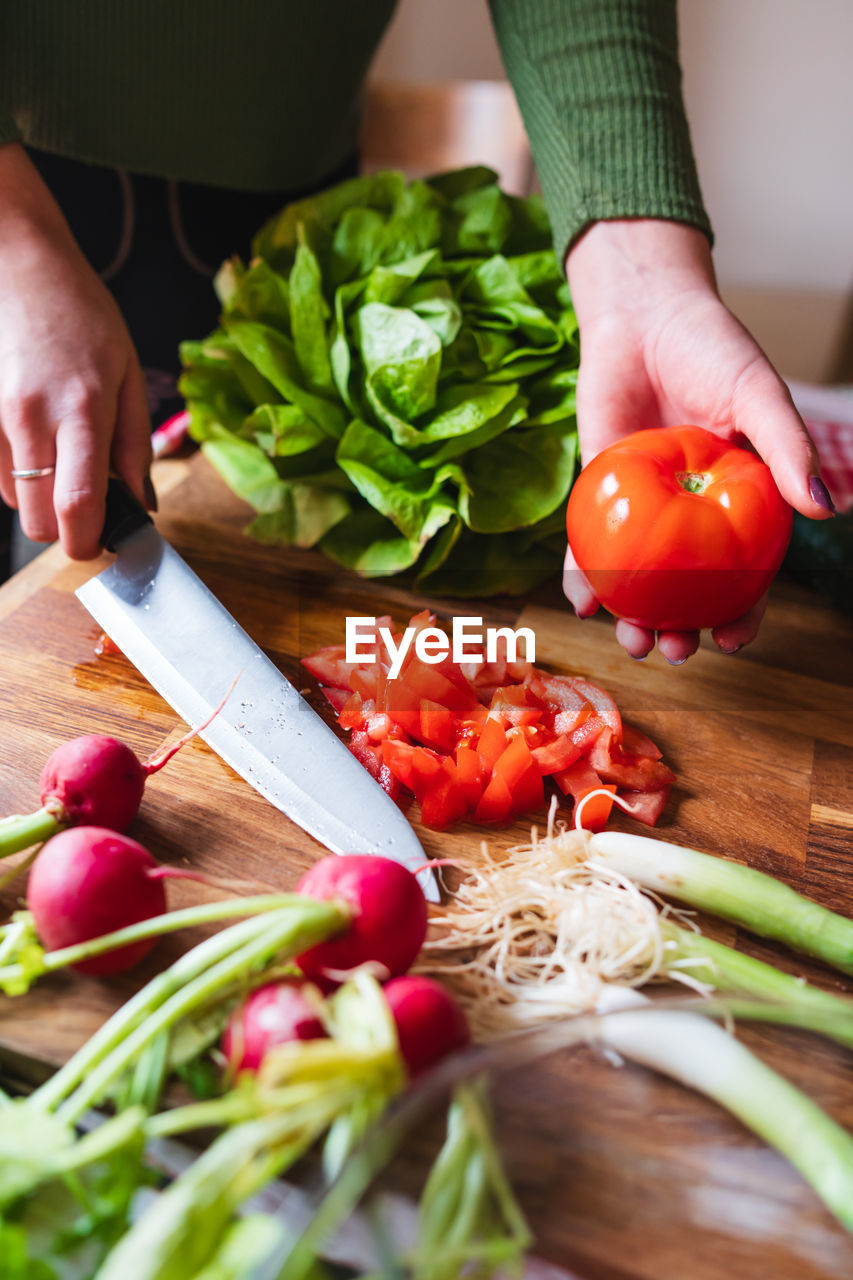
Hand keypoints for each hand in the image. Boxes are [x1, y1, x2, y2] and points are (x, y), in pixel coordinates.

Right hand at [0, 144, 152, 560]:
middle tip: (88, 509)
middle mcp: (33, 419)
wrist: (16, 264)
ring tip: (63, 461)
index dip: (88, 542)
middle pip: (38, 520)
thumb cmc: (80, 313)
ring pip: (13, 502)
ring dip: (40, 500)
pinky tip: (36, 444)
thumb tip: (143, 502)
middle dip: (65, 529)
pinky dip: (18, 477)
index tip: (102, 546)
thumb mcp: (128, 371)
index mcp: (83, 409)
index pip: (80, 504)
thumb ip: (135, 443)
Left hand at [563, 219, 833, 662]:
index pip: (745, 571)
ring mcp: (643, 507)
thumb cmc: (712, 347)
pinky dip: (582, 572)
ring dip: (632, 615)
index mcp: (738, 501)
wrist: (642, 312)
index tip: (734, 640)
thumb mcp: (758, 394)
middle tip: (674, 650)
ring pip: (636, 577)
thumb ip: (787, 447)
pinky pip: (588, 541)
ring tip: (630, 640)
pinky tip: (578, 600)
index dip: (743, 610)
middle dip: (682, 629)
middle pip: (686, 588)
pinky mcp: (598, 491)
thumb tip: (826, 510)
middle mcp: (691, 513)